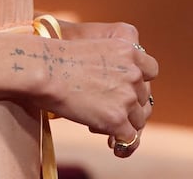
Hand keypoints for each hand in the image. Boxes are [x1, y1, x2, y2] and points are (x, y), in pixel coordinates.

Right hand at [22, 20, 156, 156]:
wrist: (42, 68)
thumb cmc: (55, 55)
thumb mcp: (91, 46)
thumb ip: (109, 62)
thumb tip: (111, 85)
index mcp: (128, 48)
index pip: (150, 70)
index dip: (138, 82)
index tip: (126, 88)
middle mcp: (133, 72)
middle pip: (143, 97)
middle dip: (128, 105)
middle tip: (107, 108)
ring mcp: (127, 96)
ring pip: (138, 119)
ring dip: (124, 123)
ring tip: (101, 124)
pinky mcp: (116, 119)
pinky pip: (129, 138)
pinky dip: (122, 143)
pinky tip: (112, 145)